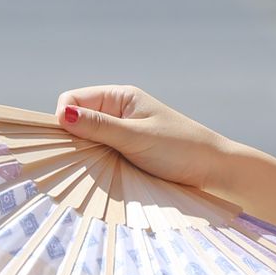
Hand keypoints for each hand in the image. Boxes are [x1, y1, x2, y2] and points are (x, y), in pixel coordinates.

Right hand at [55, 85, 231, 191]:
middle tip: (77, 160)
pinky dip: (95, 164)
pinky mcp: (127, 153)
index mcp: (120, 98)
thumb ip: (99, 126)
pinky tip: (100, 176)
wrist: (214, 170)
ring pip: (86, 141)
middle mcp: (118, 112)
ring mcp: (122, 133)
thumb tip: (61, 114)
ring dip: (84, 154)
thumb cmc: (180, 148)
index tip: (66, 142)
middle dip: (71, 139)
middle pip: (76, 121)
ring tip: (91, 170)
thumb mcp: (136, 137)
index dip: (63, 118)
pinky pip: (99, 155)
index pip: (73, 99)